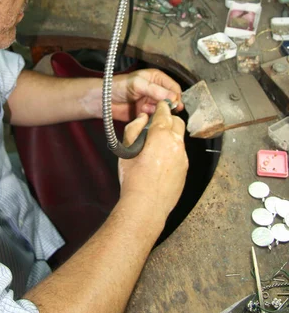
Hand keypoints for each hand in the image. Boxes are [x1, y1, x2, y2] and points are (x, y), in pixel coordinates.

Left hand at [110, 69, 183, 121]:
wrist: (104, 101)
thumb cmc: (118, 87)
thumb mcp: (138, 84)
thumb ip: (155, 90)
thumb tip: (173, 98)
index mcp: (157, 78)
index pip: (174, 88)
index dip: (175, 96)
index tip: (173, 104)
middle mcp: (156, 90)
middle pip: (171, 101)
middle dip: (166, 105)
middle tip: (158, 107)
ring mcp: (152, 102)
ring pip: (164, 110)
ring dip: (156, 111)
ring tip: (145, 108)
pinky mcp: (146, 113)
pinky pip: (155, 118)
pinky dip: (150, 117)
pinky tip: (141, 113)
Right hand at [118, 101, 187, 220]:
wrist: (147, 205)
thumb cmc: (134, 179)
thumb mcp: (126, 149)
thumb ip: (134, 129)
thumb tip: (142, 119)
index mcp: (161, 136)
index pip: (164, 112)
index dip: (161, 107)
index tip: (158, 106)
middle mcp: (176, 144)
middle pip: (177, 122)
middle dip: (168, 120)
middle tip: (156, 125)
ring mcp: (183, 158)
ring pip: (179, 139)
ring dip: (170, 137)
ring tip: (156, 146)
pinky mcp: (185, 169)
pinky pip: (181, 153)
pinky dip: (173, 151)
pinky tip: (160, 161)